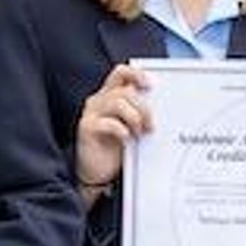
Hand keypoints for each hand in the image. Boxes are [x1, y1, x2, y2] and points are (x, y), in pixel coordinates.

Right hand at [74, 63, 153, 190]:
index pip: (120, 73)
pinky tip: (126, 139)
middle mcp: (98, 100)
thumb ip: (138, 112)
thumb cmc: (115, 147)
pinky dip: (123, 131)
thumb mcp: (130, 126)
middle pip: (124, 90)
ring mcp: (91, 113)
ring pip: (117, 103)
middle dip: (143, 107)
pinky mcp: (86, 128)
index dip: (136, 74)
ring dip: (135, 118)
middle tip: (151, 124)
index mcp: (109, 95)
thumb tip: (159, 105)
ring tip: (140, 132)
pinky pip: (109, 123)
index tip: (150, 85)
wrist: (98, 172)